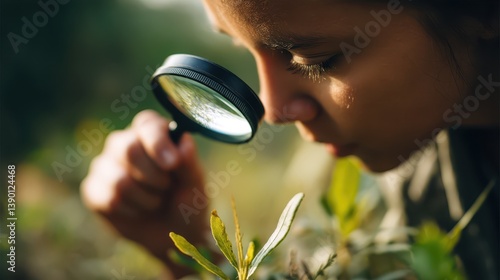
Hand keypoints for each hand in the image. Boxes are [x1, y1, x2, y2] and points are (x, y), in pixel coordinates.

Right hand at [81, 110, 207, 277]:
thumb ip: (189, 162)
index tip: (172, 164)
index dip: (158, 143)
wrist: (173, 233)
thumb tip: (184, 141)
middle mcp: (125, 142)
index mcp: (152, 133)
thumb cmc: (186, 200)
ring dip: (146, 198)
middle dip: (153, 176)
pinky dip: (131, 210)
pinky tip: (139, 210)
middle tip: (167, 187)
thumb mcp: (195, 183)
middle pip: (127, 148)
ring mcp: (105, 165)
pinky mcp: (93, 189)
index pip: (147, 124)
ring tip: (156, 201)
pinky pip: (108, 199)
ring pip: (118, 179)